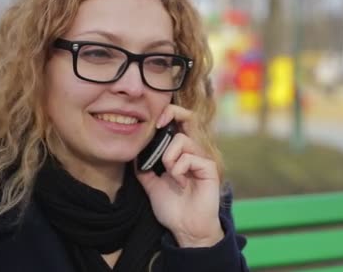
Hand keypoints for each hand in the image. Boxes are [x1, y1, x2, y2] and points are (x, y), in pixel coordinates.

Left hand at [136, 105, 223, 247]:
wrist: (186, 228)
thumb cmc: (173, 208)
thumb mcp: (152, 184)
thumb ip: (144, 168)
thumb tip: (133, 154)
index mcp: (181, 153)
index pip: (179, 123)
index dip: (168, 114)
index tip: (153, 121)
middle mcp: (193, 152)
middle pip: (187, 118)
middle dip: (171, 114)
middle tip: (158, 123)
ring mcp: (202, 158)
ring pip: (181, 140)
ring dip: (168, 158)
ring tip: (171, 176)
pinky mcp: (209, 168)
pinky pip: (189, 158)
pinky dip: (178, 170)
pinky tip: (181, 184)